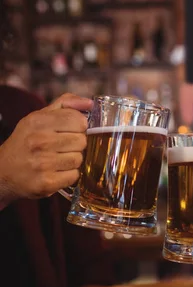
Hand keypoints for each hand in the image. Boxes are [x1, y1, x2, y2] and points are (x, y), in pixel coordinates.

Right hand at [0, 93, 91, 207]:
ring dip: (72, 160)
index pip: (79, 120)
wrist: (3, 172)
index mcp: (38, 121)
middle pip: (81, 140)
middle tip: (61, 147)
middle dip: (75, 144)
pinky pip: (74, 175)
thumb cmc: (25, 143)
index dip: (79, 126)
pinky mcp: (47, 183)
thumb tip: (89, 103)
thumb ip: (64, 105)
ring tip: (57, 159)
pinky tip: (56, 171)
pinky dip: (68, 175)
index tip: (69, 130)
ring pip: (79, 159)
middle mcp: (39, 141)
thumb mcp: (38, 117)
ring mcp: (43, 163)